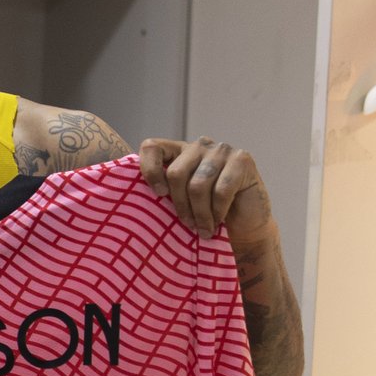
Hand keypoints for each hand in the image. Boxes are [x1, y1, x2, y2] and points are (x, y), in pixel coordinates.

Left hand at [137, 136, 275, 244]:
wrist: (244, 229)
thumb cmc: (206, 217)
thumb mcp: (179, 203)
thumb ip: (162, 192)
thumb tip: (131, 197)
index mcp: (178, 152)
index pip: (152, 147)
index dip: (149, 170)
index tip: (158, 195)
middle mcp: (199, 145)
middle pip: (176, 172)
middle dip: (180, 204)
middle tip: (188, 224)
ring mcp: (221, 150)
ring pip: (198, 184)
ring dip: (200, 213)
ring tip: (203, 229)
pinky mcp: (242, 160)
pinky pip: (221, 190)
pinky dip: (217, 212)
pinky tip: (218, 222)